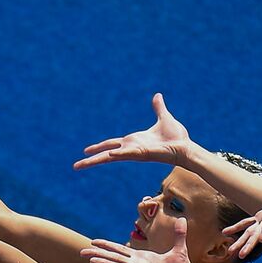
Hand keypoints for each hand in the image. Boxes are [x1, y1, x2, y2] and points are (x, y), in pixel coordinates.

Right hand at [74, 93, 190, 169]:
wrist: (186, 147)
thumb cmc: (177, 137)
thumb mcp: (163, 118)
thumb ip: (158, 108)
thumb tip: (157, 96)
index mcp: (133, 141)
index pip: (111, 145)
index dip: (99, 147)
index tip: (86, 150)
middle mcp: (131, 148)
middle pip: (106, 154)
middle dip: (91, 159)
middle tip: (75, 166)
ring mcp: (135, 152)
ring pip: (111, 157)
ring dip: (96, 160)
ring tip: (80, 165)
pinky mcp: (143, 153)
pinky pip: (128, 154)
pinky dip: (119, 154)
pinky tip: (109, 155)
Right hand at [82, 218, 200, 262]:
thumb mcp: (180, 251)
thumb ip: (179, 235)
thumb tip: (183, 218)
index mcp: (142, 259)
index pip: (121, 250)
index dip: (107, 245)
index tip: (93, 241)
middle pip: (114, 258)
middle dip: (99, 254)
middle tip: (82, 251)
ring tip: (91, 260)